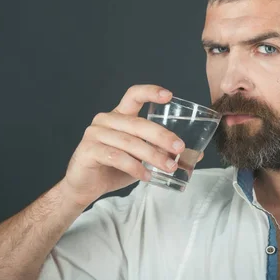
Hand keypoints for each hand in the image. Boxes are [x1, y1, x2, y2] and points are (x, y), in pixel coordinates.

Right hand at [61, 85, 185, 206]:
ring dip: (152, 155)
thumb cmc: (114, 169)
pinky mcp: (88, 150)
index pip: (133, 95)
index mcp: (119, 115)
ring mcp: (95, 134)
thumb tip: (195, 155)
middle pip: (138, 123)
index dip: (150, 92)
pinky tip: (147, 176)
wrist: (84, 187)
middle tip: (179, 148)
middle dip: (162, 136)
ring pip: (129, 142)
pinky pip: (116, 157)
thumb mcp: (142, 159)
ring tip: (169, 167)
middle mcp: (105, 119)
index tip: (169, 96)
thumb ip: (163, 153)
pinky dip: (134, 167)